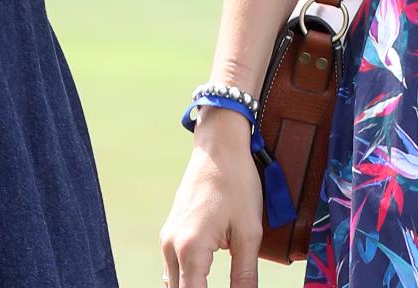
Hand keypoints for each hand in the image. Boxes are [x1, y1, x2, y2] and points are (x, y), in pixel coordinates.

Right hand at [161, 109, 262, 286]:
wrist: (219, 144)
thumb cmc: (237, 182)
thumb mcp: (249, 231)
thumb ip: (245, 275)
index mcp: (190, 249)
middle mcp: (171, 247)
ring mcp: (168, 238)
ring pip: (174, 285)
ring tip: (213, 285)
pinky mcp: (171, 232)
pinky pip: (174, 270)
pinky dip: (187, 283)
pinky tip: (202, 284)